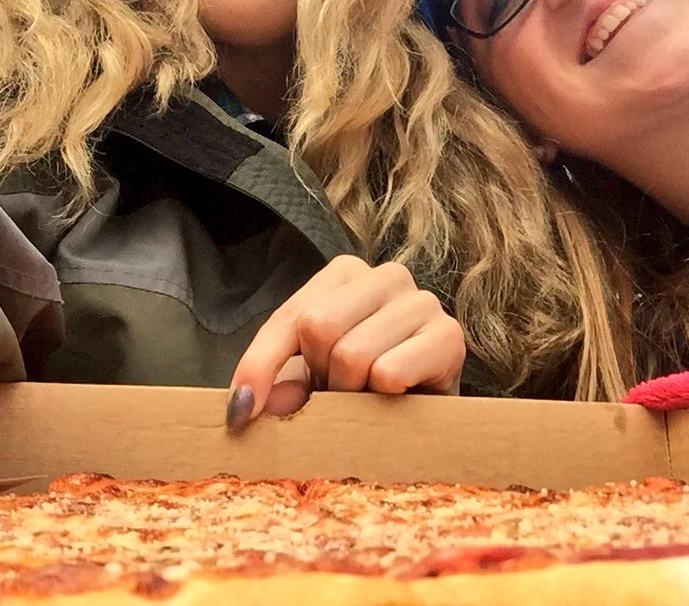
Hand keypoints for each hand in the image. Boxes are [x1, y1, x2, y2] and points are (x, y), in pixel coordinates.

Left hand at [225, 255, 465, 428]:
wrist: (430, 415)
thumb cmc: (365, 387)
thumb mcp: (312, 380)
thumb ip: (279, 382)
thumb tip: (247, 406)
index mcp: (346, 274)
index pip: (291, 317)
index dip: (260, 367)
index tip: (240, 414)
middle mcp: (387, 275)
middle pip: (320, 326)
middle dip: (321, 376)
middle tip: (339, 394)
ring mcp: (422, 301)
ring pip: (353, 353)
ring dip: (353, 392)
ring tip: (368, 397)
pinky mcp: (449, 336)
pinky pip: (390, 371)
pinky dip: (382, 397)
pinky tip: (398, 398)